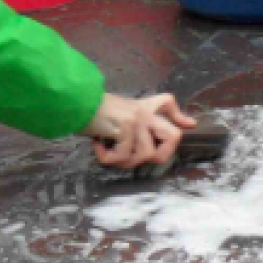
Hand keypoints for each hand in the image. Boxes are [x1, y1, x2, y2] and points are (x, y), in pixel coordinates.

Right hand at [80, 92, 195, 169]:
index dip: (180, 117)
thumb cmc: (90, 110)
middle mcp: (143, 113)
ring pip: (145, 154)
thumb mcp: (114, 113)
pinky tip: (97, 146)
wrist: (74, 101)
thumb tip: (138, 138)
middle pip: (173, 136)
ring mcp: (136, 120)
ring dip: (124, 162)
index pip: (167, 103)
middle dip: (161, 156)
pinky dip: (107, 158)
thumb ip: (129, 124)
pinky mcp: (125, 127)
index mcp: (141, 107)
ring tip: (109, 153)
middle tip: (140, 158)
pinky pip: (123, 155)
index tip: (188, 124)